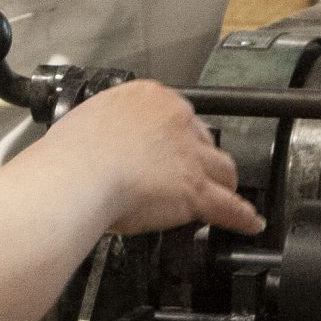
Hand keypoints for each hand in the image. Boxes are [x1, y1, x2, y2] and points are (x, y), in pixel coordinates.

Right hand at [55, 79, 263, 237]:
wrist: (78, 174)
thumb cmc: (72, 153)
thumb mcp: (88, 120)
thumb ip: (108, 127)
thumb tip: (105, 140)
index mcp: (148, 98)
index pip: (175, 114)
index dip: (176, 134)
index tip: (171, 144)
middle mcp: (176, 120)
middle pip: (203, 139)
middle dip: (199, 156)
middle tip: (191, 172)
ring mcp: (190, 155)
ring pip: (222, 169)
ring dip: (223, 182)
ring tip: (226, 193)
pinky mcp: (196, 189)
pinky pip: (228, 205)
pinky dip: (241, 216)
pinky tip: (248, 222)